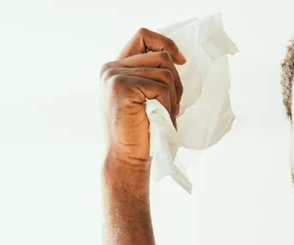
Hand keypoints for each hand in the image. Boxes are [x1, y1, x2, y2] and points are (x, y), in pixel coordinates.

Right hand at [100, 28, 185, 170]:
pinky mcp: (123, 87)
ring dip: (173, 97)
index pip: (143, 36)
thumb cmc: (141, 132)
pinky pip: (162, 88)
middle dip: (176, 82)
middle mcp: (111, 68)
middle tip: (172, 107)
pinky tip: (162, 120)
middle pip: (161, 57)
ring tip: (165, 116)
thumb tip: (178, 59)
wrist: (126, 158)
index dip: (166, 43)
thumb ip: (150, 76)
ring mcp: (115, 76)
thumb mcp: (145, 98)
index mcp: (115, 68)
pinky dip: (169, 106)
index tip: (181, 61)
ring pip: (165, 73)